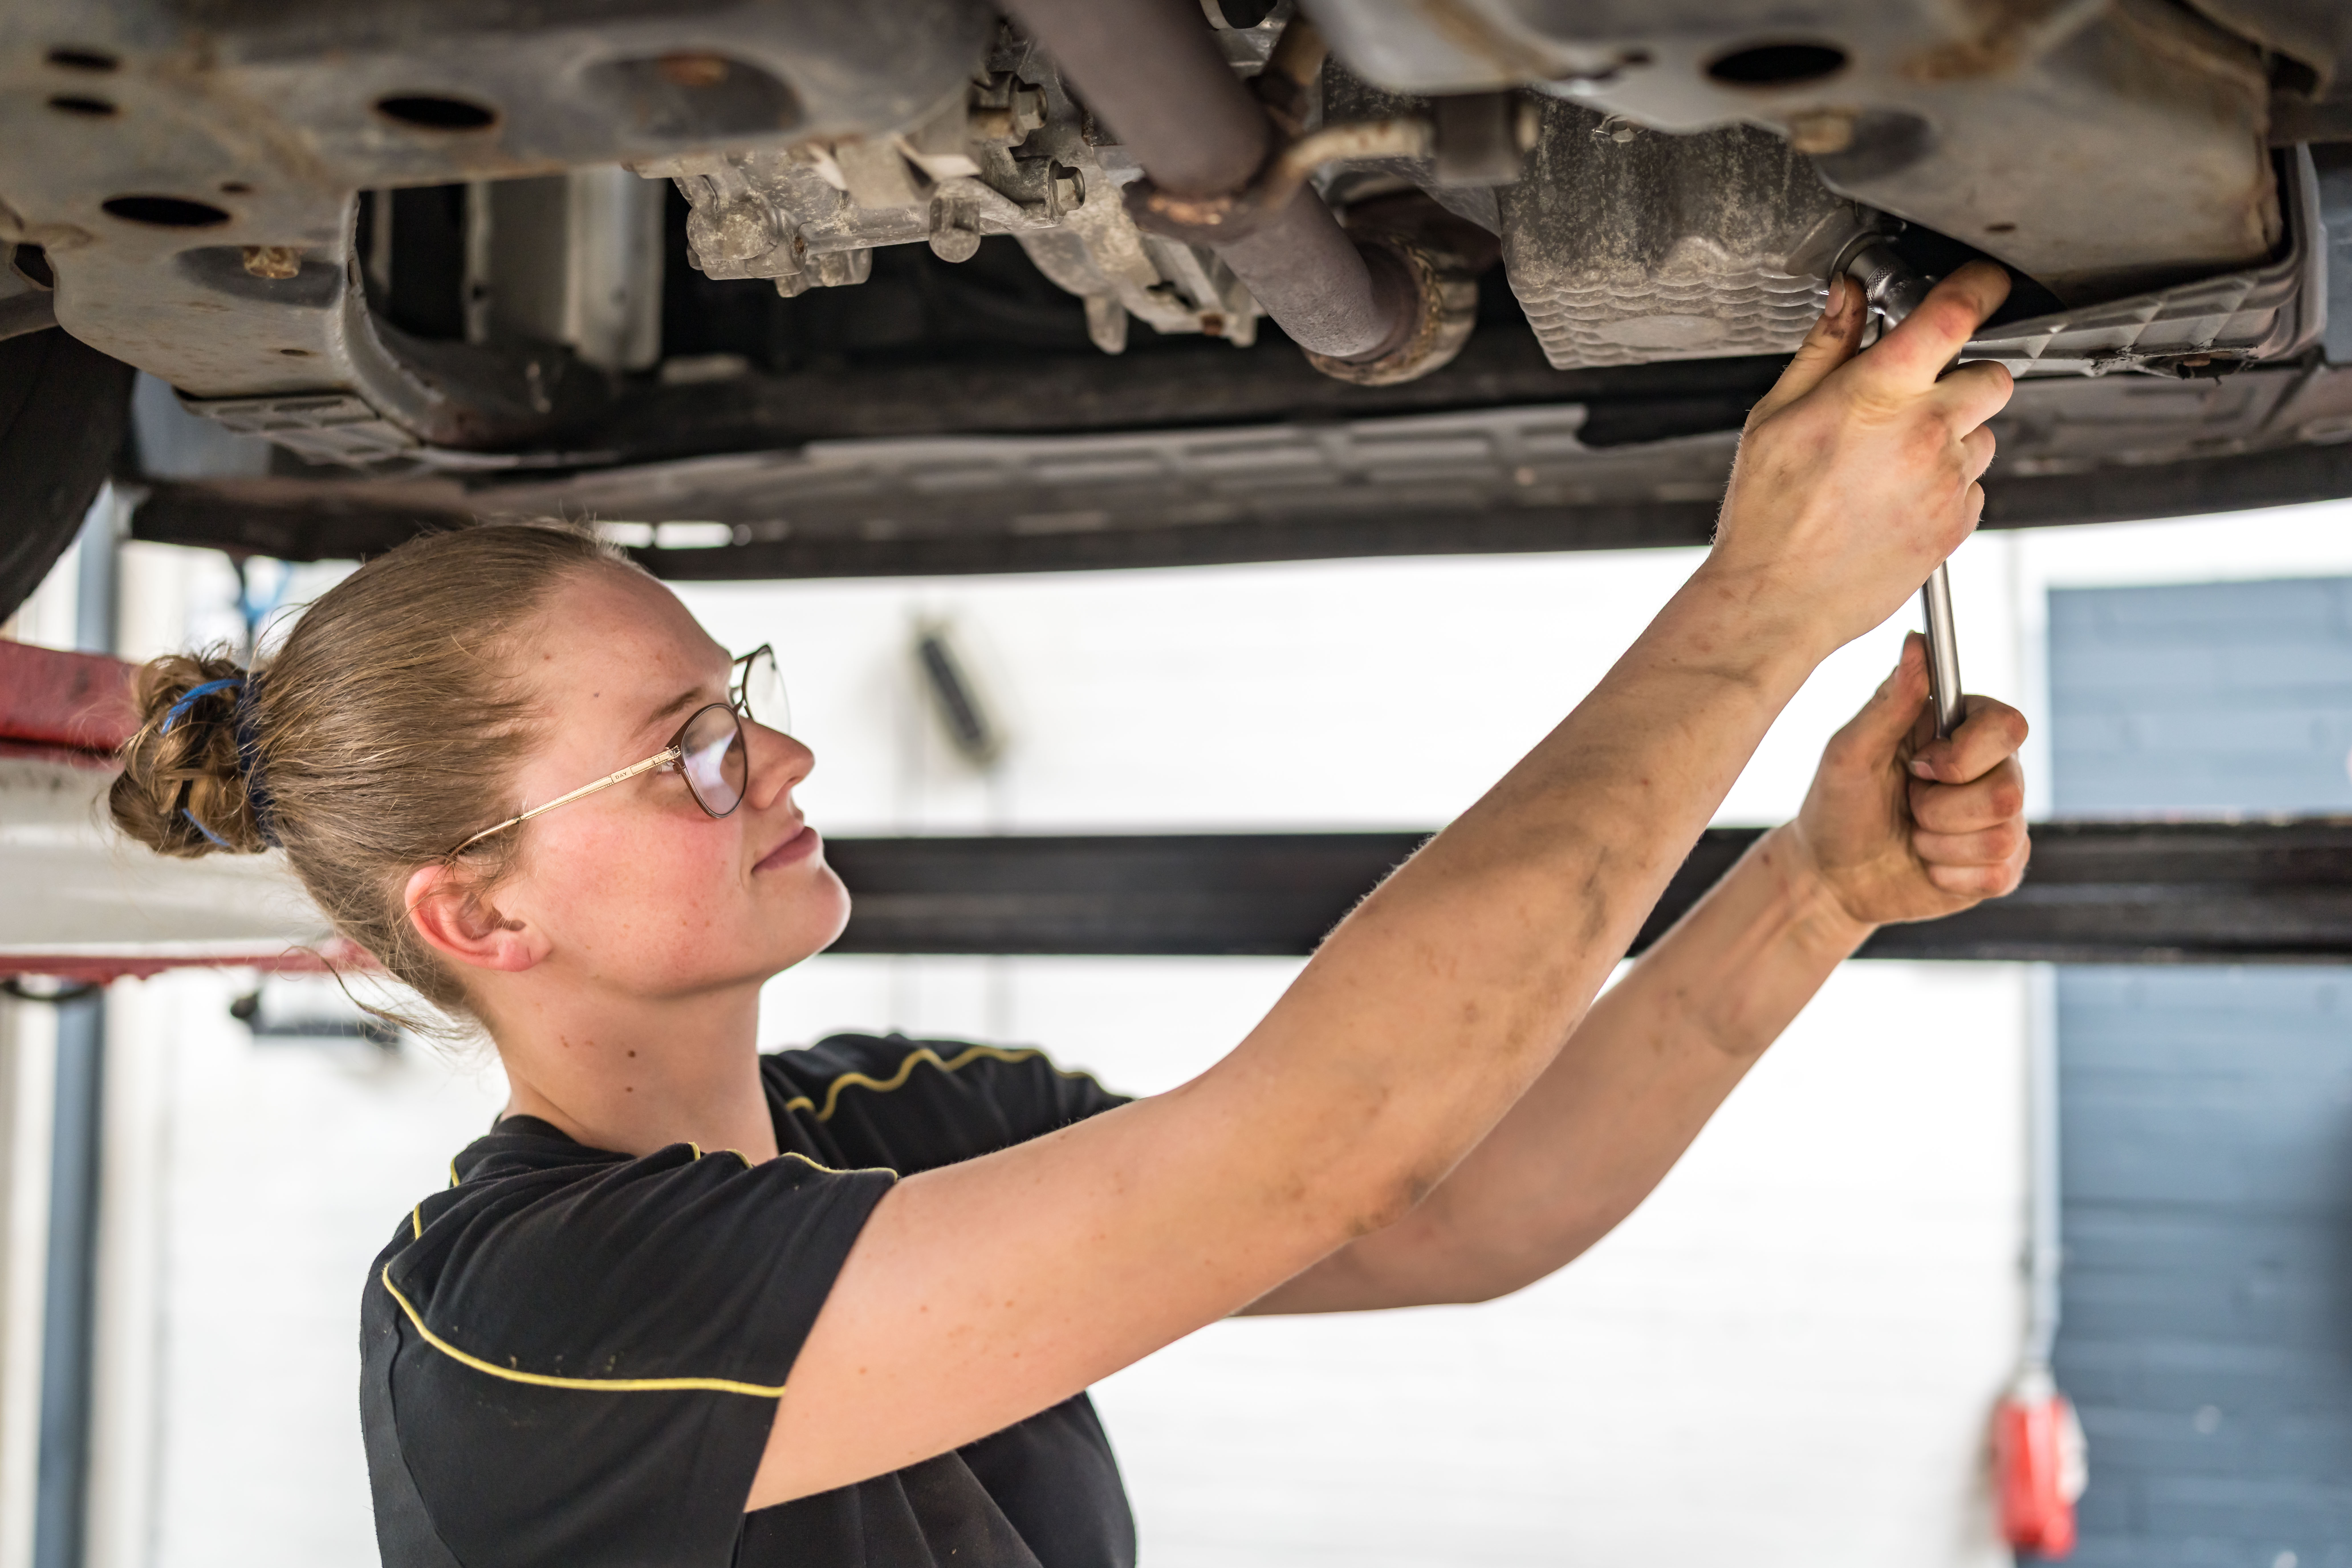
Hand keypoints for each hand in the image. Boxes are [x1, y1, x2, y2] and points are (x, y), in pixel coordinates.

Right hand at [1705, 263, 2015, 659]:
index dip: (1979, 287)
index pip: (1955, 314)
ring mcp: (1947, 480)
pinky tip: (1895, 499)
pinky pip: (1973, 485)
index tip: (1983, 284)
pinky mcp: (1957, 523)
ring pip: (1982, 434)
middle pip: (1992, 375)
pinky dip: (1946, 485)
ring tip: (1891, 463)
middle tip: (1916, 398)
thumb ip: (1823, 349)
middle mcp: (1924, 431)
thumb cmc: (1767, 515)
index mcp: (1877, 393)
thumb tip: (1848, 298)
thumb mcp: (1774, 416)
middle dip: (1963, 378)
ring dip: (1952, 437)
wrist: (1776, 599)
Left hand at [1785, 633, 2029, 926]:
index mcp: (1962, 729)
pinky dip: (1947, 873)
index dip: (1964, 755)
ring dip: (1939, 843)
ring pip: (2002, 837)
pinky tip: (1926, 863)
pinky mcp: (2002, 866)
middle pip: (2009, 791)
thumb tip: (1918, 640)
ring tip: (1913, 833)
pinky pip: (1997, 875)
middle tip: (1908, 804)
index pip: (2009, 726)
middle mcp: (1993, 769)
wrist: (1832, 874)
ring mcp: (2002, 820)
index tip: (1918, 767)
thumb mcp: (1851, 752)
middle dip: (1940, 809)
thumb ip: (1891, 700)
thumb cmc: (1837, 804)